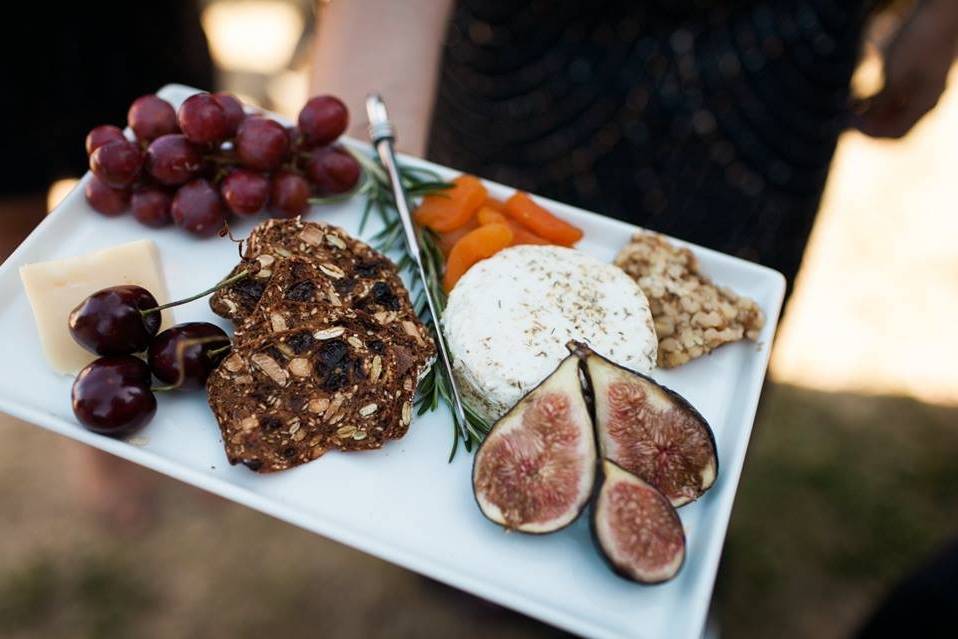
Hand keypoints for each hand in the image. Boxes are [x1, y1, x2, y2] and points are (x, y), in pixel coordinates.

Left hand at [854, 0, 957, 138]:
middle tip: (841, 118)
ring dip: (866, 111)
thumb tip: (864, 124)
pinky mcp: (911, 75)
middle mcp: (924, 99)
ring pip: (889, 110)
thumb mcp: (895, 75)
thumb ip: (881, 102)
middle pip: (891, 123)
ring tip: (844, 106)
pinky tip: (854, 96)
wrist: (938, 11)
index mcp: (925, 103)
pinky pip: (890, 95)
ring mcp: (919, 87)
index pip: (896, 133)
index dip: (869, 133)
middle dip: (866, 123)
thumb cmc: (918, 41)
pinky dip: (872, 98)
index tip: (847, 124)